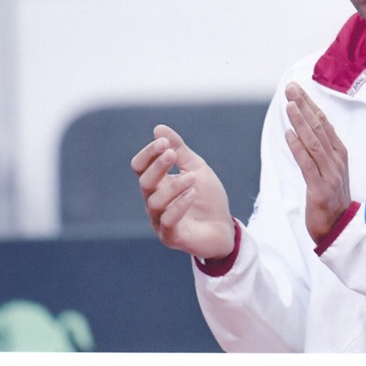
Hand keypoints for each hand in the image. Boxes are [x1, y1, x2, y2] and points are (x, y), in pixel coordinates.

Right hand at [131, 124, 234, 259]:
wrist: (224, 227)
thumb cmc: (207, 197)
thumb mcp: (196, 168)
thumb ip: (179, 150)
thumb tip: (158, 128)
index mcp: (157, 184)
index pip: (140, 166)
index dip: (149, 153)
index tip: (164, 142)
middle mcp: (153, 202)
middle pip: (144, 181)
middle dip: (157, 166)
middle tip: (172, 154)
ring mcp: (160, 221)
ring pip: (155, 201)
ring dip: (174, 186)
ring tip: (192, 177)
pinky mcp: (171, 237)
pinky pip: (168, 221)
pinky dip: (179, 205)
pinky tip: (192, 193)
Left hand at [284, 82, 351, 243]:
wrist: (339, 228)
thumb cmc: (331, 198)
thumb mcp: (329, 170)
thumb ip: (320, 149)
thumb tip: (305, 127)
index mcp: (340, 153)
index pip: (324, 123)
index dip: (310, 104)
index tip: (297, 89)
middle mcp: (337, 160)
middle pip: (319, 127)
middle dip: (304, 106)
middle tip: (291, 89)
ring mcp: (330, 174)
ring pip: (314, 142)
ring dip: (301, 122)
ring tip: (289, 106)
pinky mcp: (321, 189)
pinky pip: (308, 165)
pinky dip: (298, 148)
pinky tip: (289, 135)